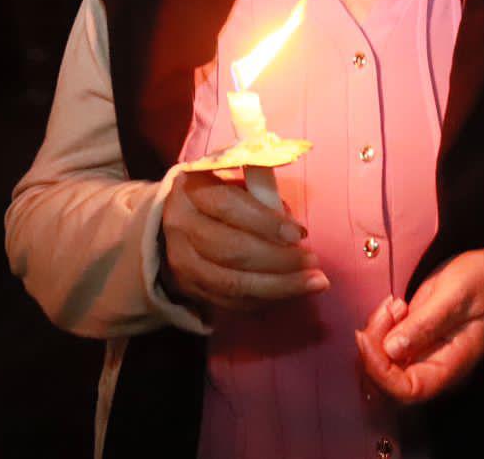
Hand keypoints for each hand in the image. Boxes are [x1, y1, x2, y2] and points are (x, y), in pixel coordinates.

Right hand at [159, 170, 327, 312]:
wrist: (169, 222)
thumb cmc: (214, 195)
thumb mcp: (232, 181)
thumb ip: (260, 196)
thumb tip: (292, 227)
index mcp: (192, 190)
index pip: (229, 207)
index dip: (266, 223)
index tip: (300, 234)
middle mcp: (181, 226)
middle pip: (231, 250)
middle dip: (279, 260)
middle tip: (313, 262)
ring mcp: (182, 262)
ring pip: (231, 283)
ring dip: (278, 286)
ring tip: (314, 283)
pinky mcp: (189, 288)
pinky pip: (230, 301)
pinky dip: (264, 299)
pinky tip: (290, 293)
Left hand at [355, 248, 483, 404]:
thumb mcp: (456, 295)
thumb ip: (425, 323)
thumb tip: (392, 349)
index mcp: (452, 367)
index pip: (407, 390)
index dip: (380, 371)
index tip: (366, 337)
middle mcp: (435, 369)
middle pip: (388, 384)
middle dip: (373, 350)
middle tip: (386, 311)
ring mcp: (424, 357)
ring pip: (383, 366)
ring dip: (375, 336)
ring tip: (394, 305)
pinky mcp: (415, 342)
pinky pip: (386, 348)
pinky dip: (379, 329)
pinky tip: (394, 306)